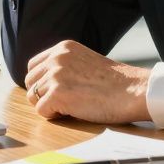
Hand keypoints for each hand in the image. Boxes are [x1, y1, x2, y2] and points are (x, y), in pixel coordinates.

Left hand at [23, 40, 150, 123]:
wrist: (133, 90)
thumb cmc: (115, 82)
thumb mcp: (85, 62)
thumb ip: (65, 66)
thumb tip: (44, 83)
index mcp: (63, 48)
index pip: (34, 65)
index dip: (42, 82)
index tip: (56, 91)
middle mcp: (56, 58)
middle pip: (30, 81)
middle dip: (42, 94)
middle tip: (64, 101)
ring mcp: (56, 75)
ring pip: (33, 97)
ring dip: (49, 105)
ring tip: (71, 106)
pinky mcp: (58, 94)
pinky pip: (41, 111)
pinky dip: (54, 116)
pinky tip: (72, 112)